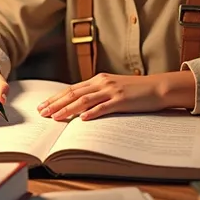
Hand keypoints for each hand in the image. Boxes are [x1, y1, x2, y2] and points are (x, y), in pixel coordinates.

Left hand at [37, 72, 165, 121]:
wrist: (157, 87)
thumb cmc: (136, 91)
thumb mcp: (114, 89)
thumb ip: (98, 94)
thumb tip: (80, 108)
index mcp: (99, 80)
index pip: (72, 89)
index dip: (56, 98)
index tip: (43, 106)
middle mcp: (102, 83)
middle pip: (74, 93)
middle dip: (56, 104)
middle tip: (42, 113)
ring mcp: (112, 91)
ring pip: (85, 100)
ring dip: (68, 109)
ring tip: (56, 117)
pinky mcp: (122, 100)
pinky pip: (104, 107)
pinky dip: (92, 112)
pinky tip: (82, 119)